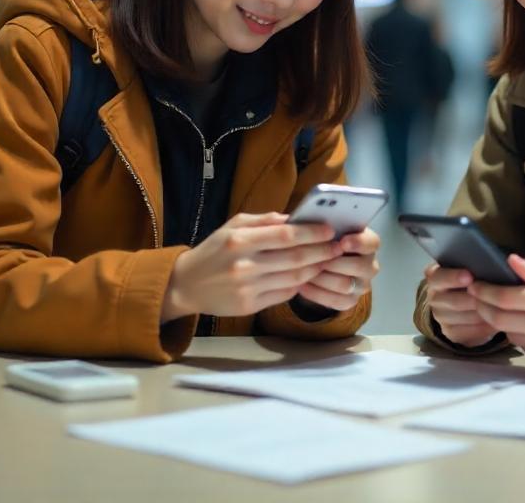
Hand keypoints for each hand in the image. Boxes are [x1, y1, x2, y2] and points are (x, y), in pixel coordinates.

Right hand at [161, 212, 339, 322]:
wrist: (187, 284)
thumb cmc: (214, 249)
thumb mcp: (233, 226)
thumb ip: (265, 221)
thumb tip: (296, 218)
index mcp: (240, 240)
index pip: (286, 235)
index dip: (312, 233)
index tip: (329, 230)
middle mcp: (244, 265)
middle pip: (295, 258)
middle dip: (321, 252)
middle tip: (337, 246)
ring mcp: (247, 288)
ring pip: (294, 279)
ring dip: (315, 269)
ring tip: (327, 261)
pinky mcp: (249, 306)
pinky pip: (284, 295)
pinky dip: (299, 285)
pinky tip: (307, 277)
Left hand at [296, 228, 380, 311]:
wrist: (319, 264)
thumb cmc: (322, 241)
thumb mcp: (325, 230)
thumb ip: (325, 225)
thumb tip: (313, 222)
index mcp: (368, 243)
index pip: (372, 242)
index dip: (358, 242)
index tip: (342, 242)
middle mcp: (370, 265)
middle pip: (360, 266)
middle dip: (334, 262)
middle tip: (315, 259)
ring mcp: (362, 285)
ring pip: (346, 285)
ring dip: (323, 278)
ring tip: (303, 271)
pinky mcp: (351, 300)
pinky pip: (337, 302)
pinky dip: (317, 293)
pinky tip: (302, 285)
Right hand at [424, 263, 500, 347]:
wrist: (467, 302)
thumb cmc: (473, 279)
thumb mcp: (470, 268)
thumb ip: (475, 265)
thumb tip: (491, 265)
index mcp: (435, 276)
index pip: (439, 277)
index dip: (454, 277)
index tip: (469, 276)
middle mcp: (434, 296)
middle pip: (453, 301)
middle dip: (474, 299)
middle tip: (492, 296)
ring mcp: (440, 316)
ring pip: (462, 317)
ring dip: (481, 314)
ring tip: (500, 309)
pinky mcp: (449, 332)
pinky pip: (466, 332)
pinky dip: (482, 328)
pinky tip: (494, 322)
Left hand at [468, 255, 524, 365]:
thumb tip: (511, 262)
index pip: (505, 297)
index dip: (484, 290)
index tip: (475, 283)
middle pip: (499, 318)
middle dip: (482, 306)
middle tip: (476, 294)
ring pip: (508, 332)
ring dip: (498, 319)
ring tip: (497, 305)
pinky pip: (523, 345)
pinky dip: (516, 331)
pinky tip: (520, 320)